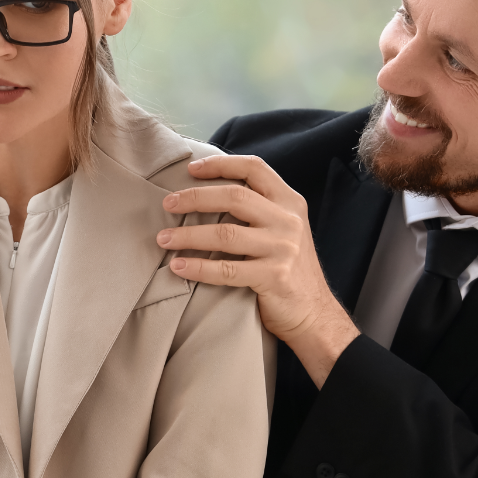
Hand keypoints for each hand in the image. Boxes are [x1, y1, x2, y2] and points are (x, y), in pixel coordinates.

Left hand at [158, 155, 361, 385]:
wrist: (314, 313)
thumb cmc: (289, 269)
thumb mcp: (284, 229)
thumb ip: (260, 209)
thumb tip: (210, 192)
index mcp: (290, 202)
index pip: (254, 169)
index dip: (220, 164)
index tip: (190, 169)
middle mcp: (288, 221)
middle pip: (234, 197)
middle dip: (194, 198)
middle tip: (167, 204)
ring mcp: (282, 248)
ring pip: (224, 234)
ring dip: (187, 235)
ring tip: (163, 238)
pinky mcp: (273, 277)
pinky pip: (226, 270)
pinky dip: (198, 267)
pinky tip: (178, 266)